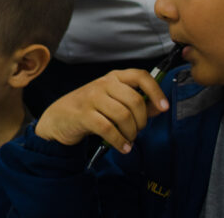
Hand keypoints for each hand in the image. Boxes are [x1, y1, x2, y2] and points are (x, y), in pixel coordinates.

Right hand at [34, 69, 168, 154]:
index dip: (156, 91)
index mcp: (113, 77)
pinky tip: (123, 147)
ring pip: (124, 116)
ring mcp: (92, 98)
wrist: (58, 118)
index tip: (164, 106)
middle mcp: (103, 84)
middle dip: (142, 121)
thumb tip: (161, 107)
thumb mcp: (114, 101)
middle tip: (137, 131)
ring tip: (129, 139)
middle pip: (135, 100)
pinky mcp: (84, 115)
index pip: (140, 76)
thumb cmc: (91, 109)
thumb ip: (138, 103)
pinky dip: (120, 142)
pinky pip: (109, 129)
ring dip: (131, 133)